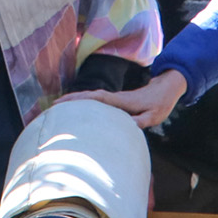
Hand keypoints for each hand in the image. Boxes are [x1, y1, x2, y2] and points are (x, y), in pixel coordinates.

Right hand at [63, 70, 187, 128]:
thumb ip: (141, 121)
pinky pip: (96, 102)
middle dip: (71, 100)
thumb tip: (128, 127)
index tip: (64, 102)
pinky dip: (84, 103)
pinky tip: (77, 110)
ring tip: (58, 108)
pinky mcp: (115, 102)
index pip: (96, 99)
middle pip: (88, 97)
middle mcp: (114, 98)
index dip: (80, 99)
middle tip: (53, 106)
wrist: (165, 90)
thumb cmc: (160, 103)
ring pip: (90, 99)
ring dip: (75, 101)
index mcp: (120, 101)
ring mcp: (114, 99)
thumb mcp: (154, 115)